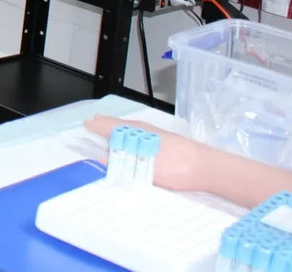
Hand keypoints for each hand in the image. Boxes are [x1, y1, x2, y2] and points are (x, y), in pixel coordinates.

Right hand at [83, 116, 206, 193]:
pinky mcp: (166, 142)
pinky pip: (141, 134)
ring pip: (132, 129)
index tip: (86, 124)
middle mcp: (144, 129)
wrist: (206, 167)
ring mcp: (156, 134)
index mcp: (136, 132)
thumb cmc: (174, 166)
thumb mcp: (144, 169)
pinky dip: (131, 134)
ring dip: (119, 129)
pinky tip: (135, 141)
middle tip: (94, 122)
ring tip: (110, 130)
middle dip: (106, 124)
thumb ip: (121, 164)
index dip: (97, 126)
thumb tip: (100, 159)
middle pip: (120, 125)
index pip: (111, 126)